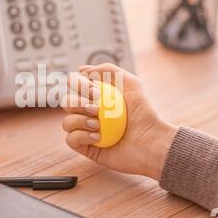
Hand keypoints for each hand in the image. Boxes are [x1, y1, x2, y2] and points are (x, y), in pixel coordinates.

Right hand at [61, 64, 177, 180]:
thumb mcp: (132, 84)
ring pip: (66, 122)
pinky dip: (81, 136)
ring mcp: (86, 130)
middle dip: (77, 103)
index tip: (94, 91)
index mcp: (95, 96)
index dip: (78, 85)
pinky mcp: (86, 147)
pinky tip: (97, 137)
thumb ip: (108, 70)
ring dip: (79, 120)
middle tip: (96, 109)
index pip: (73, 84)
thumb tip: (83, 70)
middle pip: (66, 102)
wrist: (151, 142)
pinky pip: (70, 140)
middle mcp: (88, 112)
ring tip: (98, 125)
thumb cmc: (145, 114)